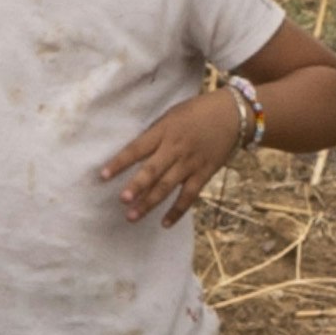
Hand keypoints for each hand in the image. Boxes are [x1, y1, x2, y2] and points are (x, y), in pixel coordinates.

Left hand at [102, 82, 251, 230]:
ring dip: (149, 202)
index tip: (103, 176)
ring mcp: (190, 162)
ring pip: (167, 186)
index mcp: (165, 130)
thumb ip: (155, 134)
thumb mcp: (172, 115)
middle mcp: (176, 148)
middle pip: (153, 170)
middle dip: (137, 186)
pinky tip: (165, 223)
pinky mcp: (204, 173)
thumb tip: (135, 154)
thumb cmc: (197, 111)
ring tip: (132, 216)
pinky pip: (189, 196)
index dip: (120, 162)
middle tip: (122, 200)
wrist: (233, 113)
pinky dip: (177, 210)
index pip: (137, 148)